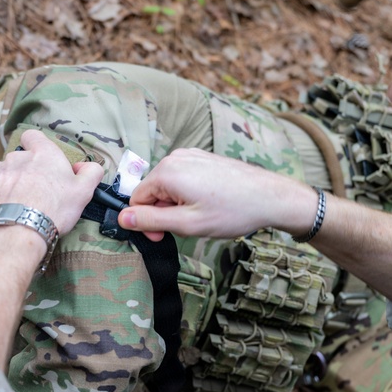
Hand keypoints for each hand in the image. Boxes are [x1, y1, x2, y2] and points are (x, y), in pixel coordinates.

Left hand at [0, 130, 103, 234]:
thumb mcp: (83, 191)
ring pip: (5, 173)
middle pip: (20, 158)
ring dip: (12, 183)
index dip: (37, 145)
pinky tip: (8, 212)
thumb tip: (89, 166)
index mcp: (42, 153)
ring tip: (21, 205)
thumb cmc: (53, 209)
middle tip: (38, 191)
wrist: (16, 233)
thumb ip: (91, 173)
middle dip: (26, 170)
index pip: (33, 136)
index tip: (44, 161)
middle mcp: (17, 158)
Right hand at [118, 149, 308, 239]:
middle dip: (163, 213)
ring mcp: (190, 155)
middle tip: (188, 226)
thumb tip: (122, 218)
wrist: (269, 197)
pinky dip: (188, 194)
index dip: (147, 222)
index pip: (136, 200)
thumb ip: (151, 221)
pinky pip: (182, 179)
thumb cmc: (233, 211)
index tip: (166, 235)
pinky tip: (208, 202)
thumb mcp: (187, 224)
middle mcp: (175, 158)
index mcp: (167, 172)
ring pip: (167, 187)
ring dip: (177, 204)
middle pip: (151, 192)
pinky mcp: (202, 157)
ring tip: (202, 213)